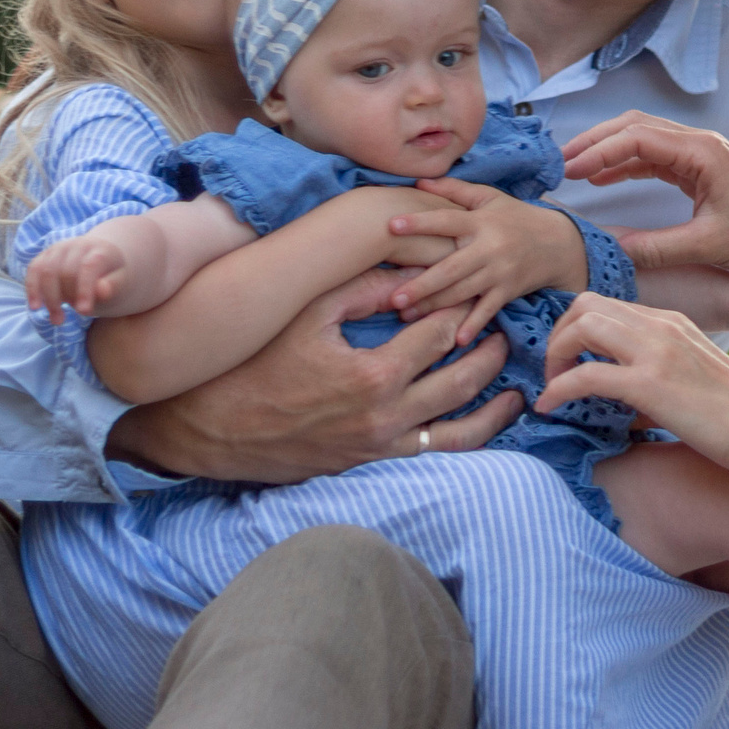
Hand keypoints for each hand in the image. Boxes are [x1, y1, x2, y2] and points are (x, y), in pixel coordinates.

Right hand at [26, 235, 128, 322]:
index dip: (85, 289)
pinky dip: (32, 288)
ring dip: (48, 299)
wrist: (102, 262)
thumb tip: (102, 290)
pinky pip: (34, 269)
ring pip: (46, 271)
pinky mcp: (45, 255)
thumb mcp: (120, 283)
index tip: (84, 311)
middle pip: (66, 272)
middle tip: (67, 320)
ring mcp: (60, 248)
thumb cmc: (112, 277)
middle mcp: (79, 244)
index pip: (90, 266)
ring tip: (57, 320)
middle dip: (66, 298)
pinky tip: (35, 307)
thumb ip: (113, 286)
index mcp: (102, 250)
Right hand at [106, 266, 521, 484]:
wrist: (211, 429)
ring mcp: (382, 446)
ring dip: (494, 403)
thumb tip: (415, 267)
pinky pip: (435, 452)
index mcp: (373, 376)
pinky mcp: (373, 462)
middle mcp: (385, 418)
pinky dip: (469, 436)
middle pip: (463, 378)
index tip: (475, 285)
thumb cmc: (254, 363)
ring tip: (516, 382)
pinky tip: (488, 420)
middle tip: (504, 322)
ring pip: (461, 428)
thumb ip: (364, 287)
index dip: (463, 304)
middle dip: (490, 347)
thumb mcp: (307, 313)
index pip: (442, 333)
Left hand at [386, 181, 587, 341]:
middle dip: (422, 284)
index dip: (420, 223)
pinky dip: (474, 324)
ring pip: (463, 292)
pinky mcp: (508, 291)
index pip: (446, 221)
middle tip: (393, 298)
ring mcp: (499, 272)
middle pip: (450, 268)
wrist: (558, 243)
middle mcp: (489, 247)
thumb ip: (454, 190)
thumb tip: (419, 180)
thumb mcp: (489, 198)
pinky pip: (488, 310)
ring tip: (406, 315)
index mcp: (480, 222)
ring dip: (435, 305)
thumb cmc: (515, 217)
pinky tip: (457, 339)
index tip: (391, 226)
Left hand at [536, 294, 728, 471]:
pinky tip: (550, 407)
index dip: (574, 328)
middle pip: (584, 304)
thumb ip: (655, 373)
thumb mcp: (691, 376)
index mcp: (671, 321)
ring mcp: (655, 351)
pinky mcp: (650, 383)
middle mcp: (661, 325)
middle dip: (558, 335)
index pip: (605, 304)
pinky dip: (558, 389)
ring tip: (552, 386)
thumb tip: (616, 400)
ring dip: (555, 355)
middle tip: (555, 371)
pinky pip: (585, 375)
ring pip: (581, 326)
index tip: (567, 360)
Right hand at [557, 111, 728, 274]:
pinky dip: (625, 164)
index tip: (568, 170)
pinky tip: (602, 179)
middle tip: (559, 163)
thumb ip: (658, 249)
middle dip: (595, 142)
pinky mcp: (700, 167)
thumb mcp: (708, 246)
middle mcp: (699, 144)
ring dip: (607, 151)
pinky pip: (654, 156)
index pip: (638, 139)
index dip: (599, 152)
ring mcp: (699, 153)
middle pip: (634, 127)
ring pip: (642, 138)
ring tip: (572, 170)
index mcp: (702, 153)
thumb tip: (611, 250)